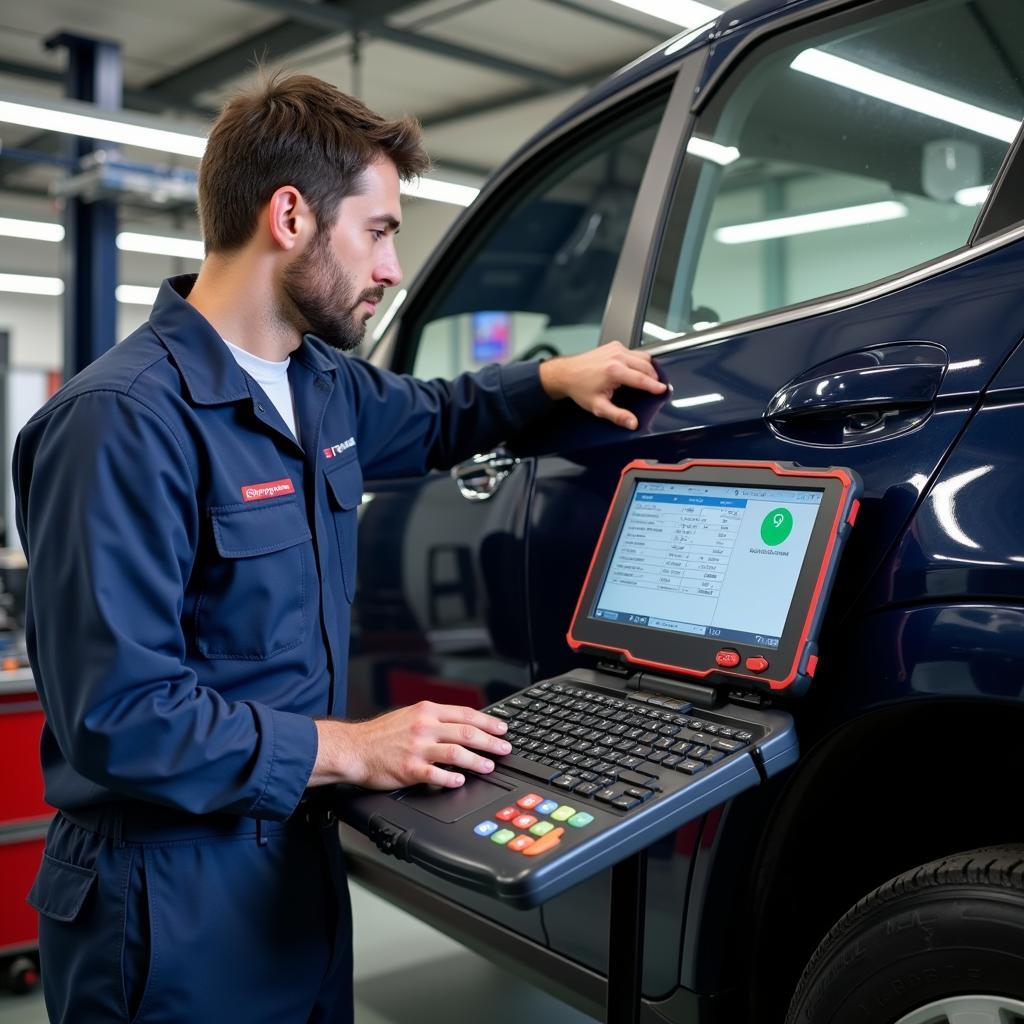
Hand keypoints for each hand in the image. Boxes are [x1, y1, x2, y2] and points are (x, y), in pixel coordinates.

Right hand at [310, 702, 510, 789]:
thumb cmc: (381, 735)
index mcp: (426, 711)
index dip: (488, 722)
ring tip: (489, 766)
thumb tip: (462, 724)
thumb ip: (435, 719)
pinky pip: (436, 774)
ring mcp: (417, 748)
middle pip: (466, 733)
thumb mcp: (409, 715)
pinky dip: (452, 778)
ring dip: (477, 761)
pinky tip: (461, 781)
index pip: (465, 714)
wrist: (354, 748)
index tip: (502, 729)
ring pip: (456, 753)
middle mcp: (424, 727)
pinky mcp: (409, 769)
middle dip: (490, 741)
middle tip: (504, 749)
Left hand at [538, 340, 666, 429]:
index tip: (663, 390)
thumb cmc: (580, 388)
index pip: (642, 379)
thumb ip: (617, 415)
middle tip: (656, 387)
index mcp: (614, 371)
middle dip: (654, 377)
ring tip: (648, 379)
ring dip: (649, 368)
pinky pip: (635, 352)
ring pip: (643, 356)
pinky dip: (639, 361)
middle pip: (646, 366)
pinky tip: (636, 370)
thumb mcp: (598, 407)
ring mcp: (616, 349)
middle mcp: (617, 357)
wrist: (567, 373)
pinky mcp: (614, 345)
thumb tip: (632, 423)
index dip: (655, 386)